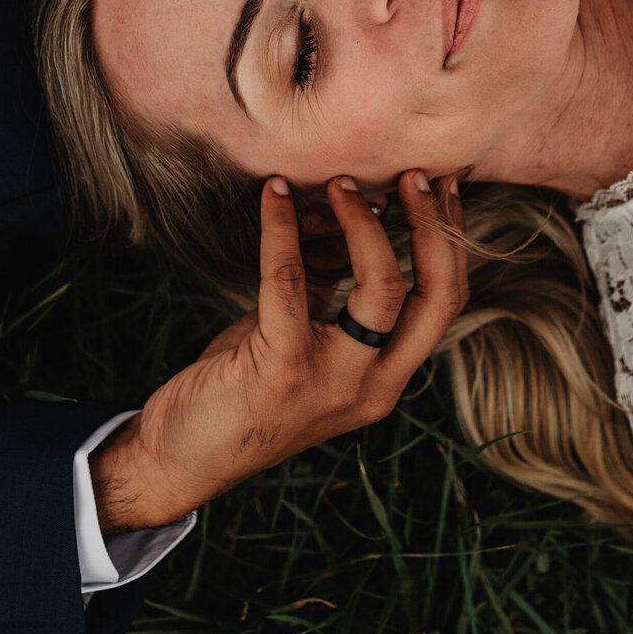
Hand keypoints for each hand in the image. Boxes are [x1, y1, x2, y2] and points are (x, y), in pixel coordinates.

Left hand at [91, 169, 466, 530]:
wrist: (182, 458)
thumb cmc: (243, 389)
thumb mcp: (302, 336)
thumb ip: (331, 287)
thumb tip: (347, 211)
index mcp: (386, 377)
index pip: (444, 303)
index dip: (450, 239)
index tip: (439, 188)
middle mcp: (373, 385)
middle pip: (436, 297)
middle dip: (434, 227)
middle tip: (414, 174)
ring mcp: (332, 381)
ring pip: (382, 288)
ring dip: (366, 223)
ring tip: (343, 180)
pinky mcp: (282, 367)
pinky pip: (291, 282)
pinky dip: (282, 229)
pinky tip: (274, 194)